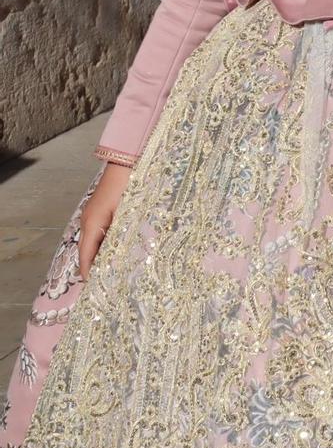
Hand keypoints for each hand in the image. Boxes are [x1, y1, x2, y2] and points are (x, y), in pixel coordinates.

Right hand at [78, 161, 133, 279]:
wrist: (128, 161)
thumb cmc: (130, 186)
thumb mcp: (127, 214)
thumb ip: (122, 235)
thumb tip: (119, 258)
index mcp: (92, 224)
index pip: (86, 256)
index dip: (89, 272)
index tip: (93, 287)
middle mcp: (88, 221)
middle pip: (88, 250)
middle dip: (95, 266)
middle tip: (106, 283)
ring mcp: (93, 215)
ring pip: (94, 241)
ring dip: (101, 255)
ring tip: (111, 270)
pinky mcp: (100, 210)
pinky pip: (99, 232)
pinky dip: (104, 243)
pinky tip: (116, 249)